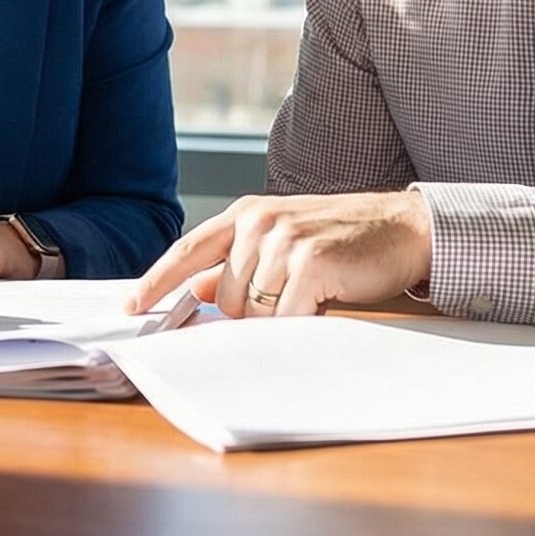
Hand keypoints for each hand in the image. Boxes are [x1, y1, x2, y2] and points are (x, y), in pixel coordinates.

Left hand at [126, 191, 432, 317]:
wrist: (403, 228)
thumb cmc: (343, 239)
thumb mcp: (282, 243)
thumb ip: (237, 265)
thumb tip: (197, 292)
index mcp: (246, 215)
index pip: (187, 251)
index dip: (156, 281)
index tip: (131, 305)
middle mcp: (258, 222)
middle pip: (223, 299)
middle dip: (251, 312)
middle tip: (291, 295)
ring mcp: (283, 239)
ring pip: (251, 313)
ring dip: (281, 316)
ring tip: (312, 291)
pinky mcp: (309, 261)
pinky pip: (284, 317)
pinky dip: (302, 320)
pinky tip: (325, 297)